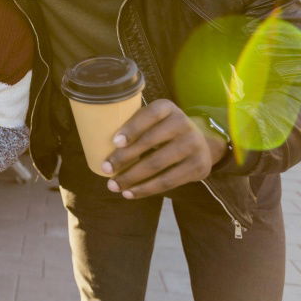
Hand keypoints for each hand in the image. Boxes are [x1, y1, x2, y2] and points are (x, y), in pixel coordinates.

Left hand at [102, 100, 226, 199]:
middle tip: (105, 169)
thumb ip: (135, 125)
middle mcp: (183, 123)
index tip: (114, 142)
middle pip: (150, 142)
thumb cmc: (162, 131)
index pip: (149, 114)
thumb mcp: (154, 120)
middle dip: (124, 158)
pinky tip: (130, 193)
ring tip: (113, 185)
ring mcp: (193, 145)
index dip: (132, 128)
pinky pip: (168, 181)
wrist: (201, 144)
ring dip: (132, 177)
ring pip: (157, 164)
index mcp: (167, 108)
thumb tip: (98, 143)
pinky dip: (146, 189)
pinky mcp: (198, 166)